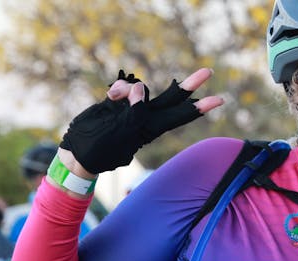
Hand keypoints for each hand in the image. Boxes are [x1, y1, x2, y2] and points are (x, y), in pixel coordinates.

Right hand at [59, 68, 223, 174]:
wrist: (77, 152)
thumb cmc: (101, 148)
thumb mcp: (121, 132)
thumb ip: (133, 112)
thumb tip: (140, 90)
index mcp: (152, 127)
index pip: (180, 115)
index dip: (199, 107)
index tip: (220, 100)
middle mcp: (146, 116)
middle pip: (172, 98)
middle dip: (190, 85)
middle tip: (209, 71)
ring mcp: (130, 107)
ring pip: (142, 88)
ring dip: (132, 88)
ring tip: (116, 97)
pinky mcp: (116, 101)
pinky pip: (123, 87)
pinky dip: (119, 88)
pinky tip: (111, 96)